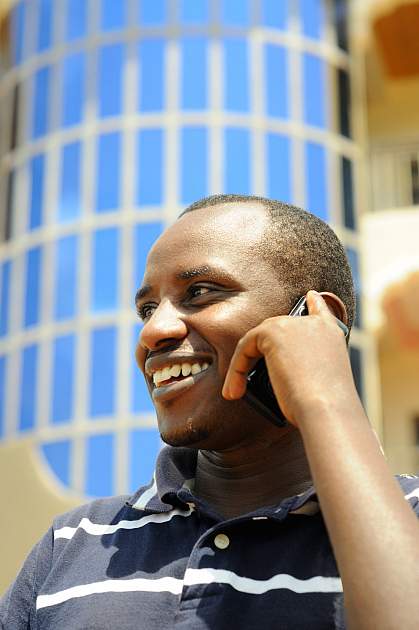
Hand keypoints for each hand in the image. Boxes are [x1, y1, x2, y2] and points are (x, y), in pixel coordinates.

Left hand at [222, 290, 355, 426]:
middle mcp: (314, 324)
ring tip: (237, 392)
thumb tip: (281, 376)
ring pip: (258, 340)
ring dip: (243, 365)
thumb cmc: (324, 409)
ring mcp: (294, 325)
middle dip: (260, 354)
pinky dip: (237, 369)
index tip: (311, 296)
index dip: (314, 304)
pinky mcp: (273, 332)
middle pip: (277, 329)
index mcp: (332, 335)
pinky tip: (235, 391)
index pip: (321, 311)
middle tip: (245, 383)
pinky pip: (246, 346)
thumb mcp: (320, 383)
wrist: (326, 409)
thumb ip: (303, 368)